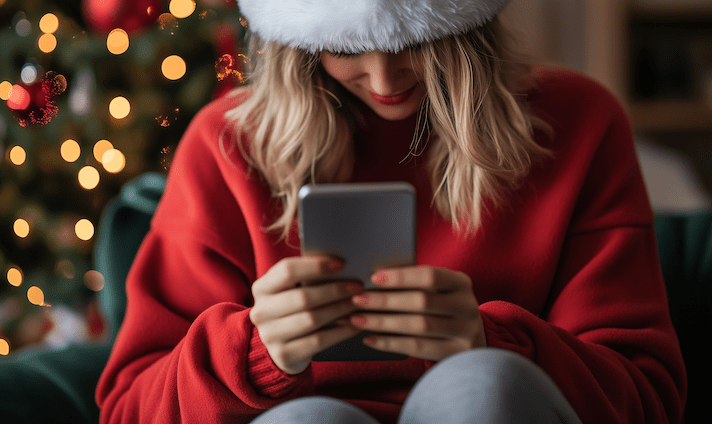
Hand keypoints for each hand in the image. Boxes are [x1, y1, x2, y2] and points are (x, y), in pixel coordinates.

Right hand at [249, 256, 363, 374]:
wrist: (281, 348)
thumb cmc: (293, 310)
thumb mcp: (291, 291)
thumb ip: (308, 276)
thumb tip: (342, 264)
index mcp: (262, 288)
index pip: (287, 270)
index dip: (316, 266)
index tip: (341, 265)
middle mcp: (261, 311)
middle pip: (303, 297)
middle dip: (334, 290)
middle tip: (358, 286)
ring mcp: (270, 335)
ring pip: (312, 319)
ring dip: (340, 309)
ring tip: (358, 303)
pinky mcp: (283, 354)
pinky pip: (318, 341)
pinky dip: (340, 332)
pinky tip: (354, 324)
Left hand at [348, 266, 485, 360]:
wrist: (472, 340)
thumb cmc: (443, 308)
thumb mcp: (439, 292)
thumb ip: (416, 285)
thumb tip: (374, 280)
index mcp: (461, 283)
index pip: (430, 276)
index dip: (401, 276)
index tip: (373, 278)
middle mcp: (467, 306)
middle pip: (422, 302)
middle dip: (386, 300)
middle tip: (357, 300)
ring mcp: (466, 332)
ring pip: (419, 326)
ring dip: (383, 322)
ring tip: (358, 319)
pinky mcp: (457, 354)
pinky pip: (419, 348)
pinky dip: (391, 344)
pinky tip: (370, 339)